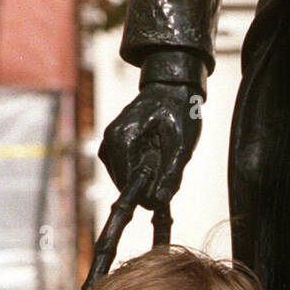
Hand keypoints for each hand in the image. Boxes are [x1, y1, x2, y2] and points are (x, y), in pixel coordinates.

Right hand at [97, 83, 201, 211]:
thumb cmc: (178, 111)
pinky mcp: (112, 147)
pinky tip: (154, 159)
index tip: (164, 194)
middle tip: (168, 171)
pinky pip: (124, 171)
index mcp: (122, 139)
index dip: (147, 194)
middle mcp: (109, 140)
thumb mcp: (182, 144)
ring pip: (125, 180)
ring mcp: (107, 143)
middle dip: (147, 185)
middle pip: (125, 183)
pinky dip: (139, 172)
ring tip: (163, 158)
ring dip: (145, 178)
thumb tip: (158, 201)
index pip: (127, 183)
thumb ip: (171, 175)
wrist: (171, 88)